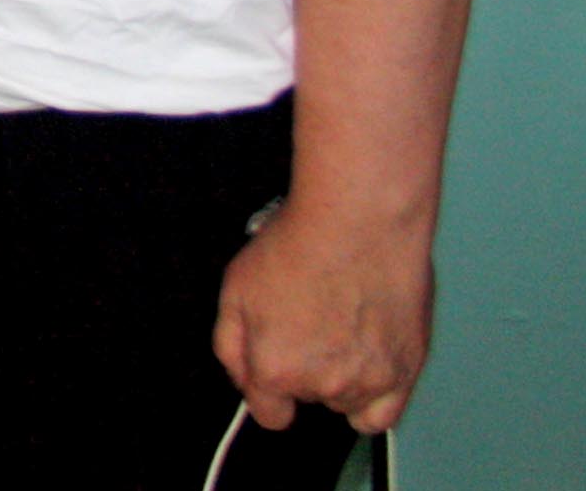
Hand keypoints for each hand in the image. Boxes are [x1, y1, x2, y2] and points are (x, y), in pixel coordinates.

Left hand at [213, 194, 433, 435]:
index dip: (268, 391)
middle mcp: (322, 385)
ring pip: (345, 402)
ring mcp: (369, 382)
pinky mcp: (407, 372)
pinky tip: (366, 366)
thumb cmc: (297, 247)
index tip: (273, 367)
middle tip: (309, 324)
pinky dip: (374, 398)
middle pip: (308, 399)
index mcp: (275, 368)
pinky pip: (385, 414)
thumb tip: (244, 379)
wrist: (359, 223)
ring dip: (340, 379)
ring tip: (342, 329)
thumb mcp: (235, 288)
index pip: (270, 415)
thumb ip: (231, 346)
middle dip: (302, 371)